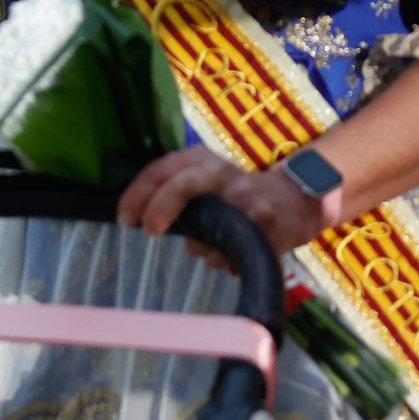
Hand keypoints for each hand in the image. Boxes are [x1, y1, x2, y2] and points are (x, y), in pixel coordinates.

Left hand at [117, 145, 325, 262]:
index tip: (125, 219)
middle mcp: (222, 172)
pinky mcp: (265, 222)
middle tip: (149, 231)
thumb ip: (173, 190)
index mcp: (201, 159)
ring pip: (205, 230)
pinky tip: (228, 254)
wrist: (293, 199)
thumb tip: (135, 218)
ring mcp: (246, 196)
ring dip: (199, 247)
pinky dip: (222, 260)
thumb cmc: (235, 193)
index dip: (138, 194)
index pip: (161, 168)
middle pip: (182, 184)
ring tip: (211, 246)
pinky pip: (230, 251)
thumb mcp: (204, 179)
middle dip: (159, 208)